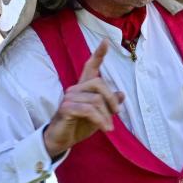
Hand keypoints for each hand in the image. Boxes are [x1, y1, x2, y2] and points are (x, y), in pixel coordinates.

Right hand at [43, 43, 124, 157]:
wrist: (61, 140)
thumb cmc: (78, 126)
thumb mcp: (99, 116)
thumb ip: (108, 105)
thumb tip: (121, 94)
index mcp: (83, 88)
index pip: (90, 67)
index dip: (98, 54)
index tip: (106, 42)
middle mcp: (75, 89)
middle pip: (99, 83)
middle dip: (111, 99)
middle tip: (117, 113)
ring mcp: (69, 98)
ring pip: (96, 100)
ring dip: (106, 116)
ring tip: (108, 127)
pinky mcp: (66, 108)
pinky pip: (88, 110)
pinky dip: (100, 120)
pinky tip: (104, 128)